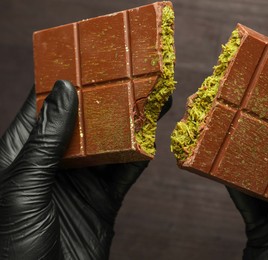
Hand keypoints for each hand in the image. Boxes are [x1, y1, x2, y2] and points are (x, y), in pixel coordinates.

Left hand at [0, 80, 170, 258]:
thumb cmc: (13, 245)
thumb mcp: (23, 185)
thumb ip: (46, 140)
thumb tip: (64, 90)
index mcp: (24, 154)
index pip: (43, 108)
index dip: (64, 82)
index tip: (88, 58)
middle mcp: (54, 162)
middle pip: (83, 122)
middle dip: (106, 100)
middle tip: (130, 75)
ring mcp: (81, 180)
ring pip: (109, 144)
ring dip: (129, 125)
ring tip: (151, 100)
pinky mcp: (103, 199)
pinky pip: (124, 172)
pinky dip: (139, 156)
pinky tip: (152, 138)